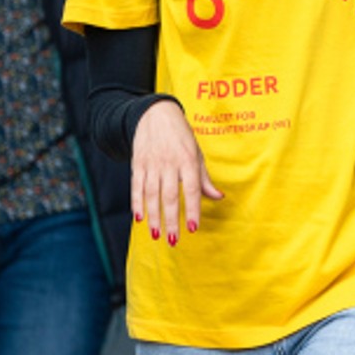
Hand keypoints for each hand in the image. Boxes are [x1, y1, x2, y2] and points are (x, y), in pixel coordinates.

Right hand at [132, 100, 222, 245]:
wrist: (155, 114)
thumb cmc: (181, 137)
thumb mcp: (196, 153)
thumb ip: (204, 179)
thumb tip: (218, 197)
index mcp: (188, 160)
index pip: (192, 189)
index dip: (193, 209)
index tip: (193, 228)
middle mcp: (169, 163)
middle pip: (170, 196)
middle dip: (172, 220)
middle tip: (173, 241)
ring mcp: (152, 163)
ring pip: (152, 194)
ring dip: (154, 216)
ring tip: (157, 235)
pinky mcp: (137, 163)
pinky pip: (136, 186)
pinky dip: (137, 203)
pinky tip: (140, 218)